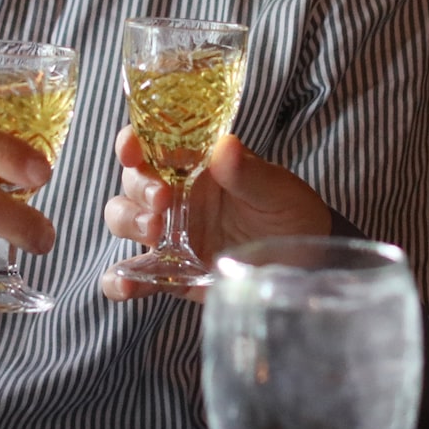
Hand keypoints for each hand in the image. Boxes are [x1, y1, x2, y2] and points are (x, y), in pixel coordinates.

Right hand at [99, 127, 332, 301]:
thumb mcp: (278, 190)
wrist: (307, 260)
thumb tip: (226, 146)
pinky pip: (137, 275)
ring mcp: (170, 235)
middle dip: (138, 188)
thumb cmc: (290, 211)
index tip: (131, 149)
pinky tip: (124, 285)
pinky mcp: (171, 273)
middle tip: (162, 200)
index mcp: (196, 165)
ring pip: (125, 221)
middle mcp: (176, 196)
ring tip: (153, 231)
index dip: (132, 142)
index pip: (152, 144)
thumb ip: (250, 172)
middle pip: (133, 183)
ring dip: (128, 222)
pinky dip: (121, 280)